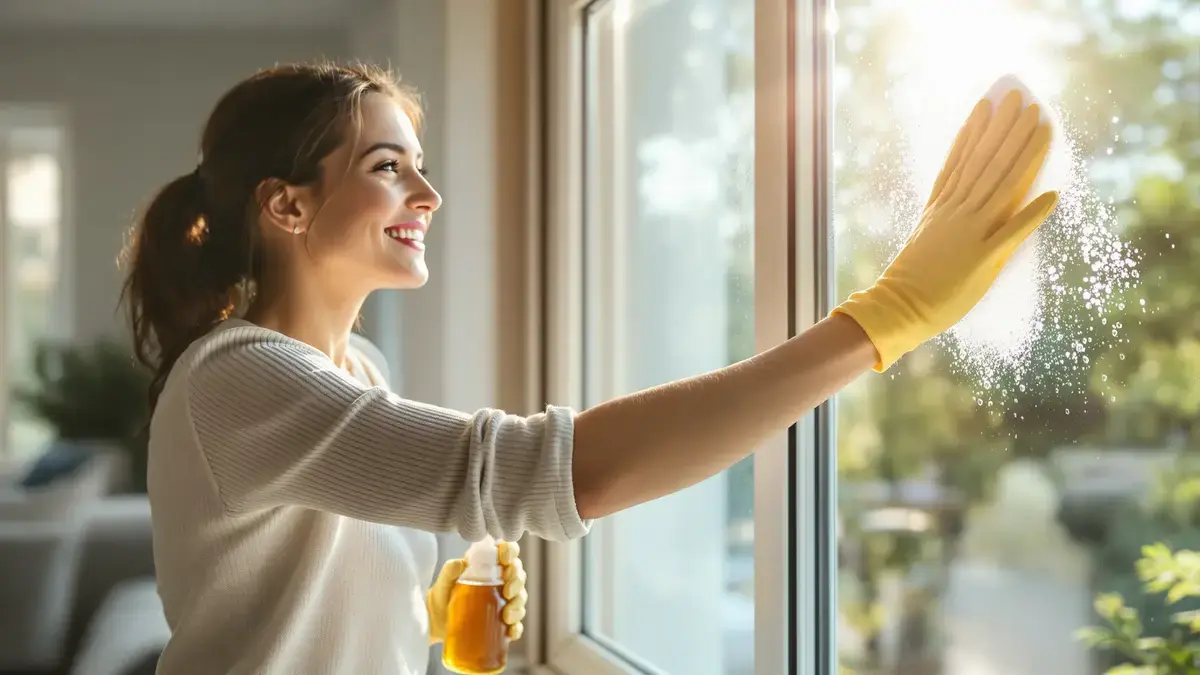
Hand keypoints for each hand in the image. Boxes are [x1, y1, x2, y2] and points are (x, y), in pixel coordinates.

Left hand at [427, 540, 527, 643]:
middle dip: (517, 582)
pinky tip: (510, 631)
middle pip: (518, 575)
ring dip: (518, 605)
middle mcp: (500, 581)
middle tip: (507, 591)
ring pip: (520, 598)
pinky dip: (516, 628)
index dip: (510, 551)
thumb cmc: (442, 594)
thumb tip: (462, 563)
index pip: (507, 552)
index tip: (504, 559)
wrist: (436, 619)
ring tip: (506, 615)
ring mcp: (503, 602)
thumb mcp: (444, 580)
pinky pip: (516, 624)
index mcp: (490, 566)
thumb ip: (451, 569)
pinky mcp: (501, 621)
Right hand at [833, 89, 1058, 370]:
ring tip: (1042, 126)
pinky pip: (1011, 234)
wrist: (899, 307)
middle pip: (986, 163)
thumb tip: (961, 196)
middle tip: (1022, 99)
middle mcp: (956, 213)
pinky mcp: (983, 259)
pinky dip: (1032, 214)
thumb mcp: (926, 235)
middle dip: (1006, 129)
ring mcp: (970, 233)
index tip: (990, 103)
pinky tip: (1053, 195)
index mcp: (941, 206)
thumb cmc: (911, 278)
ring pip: (1003, 186)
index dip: (977, 129)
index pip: (962, 159)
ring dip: (1025, 154)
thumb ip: (945, 213)